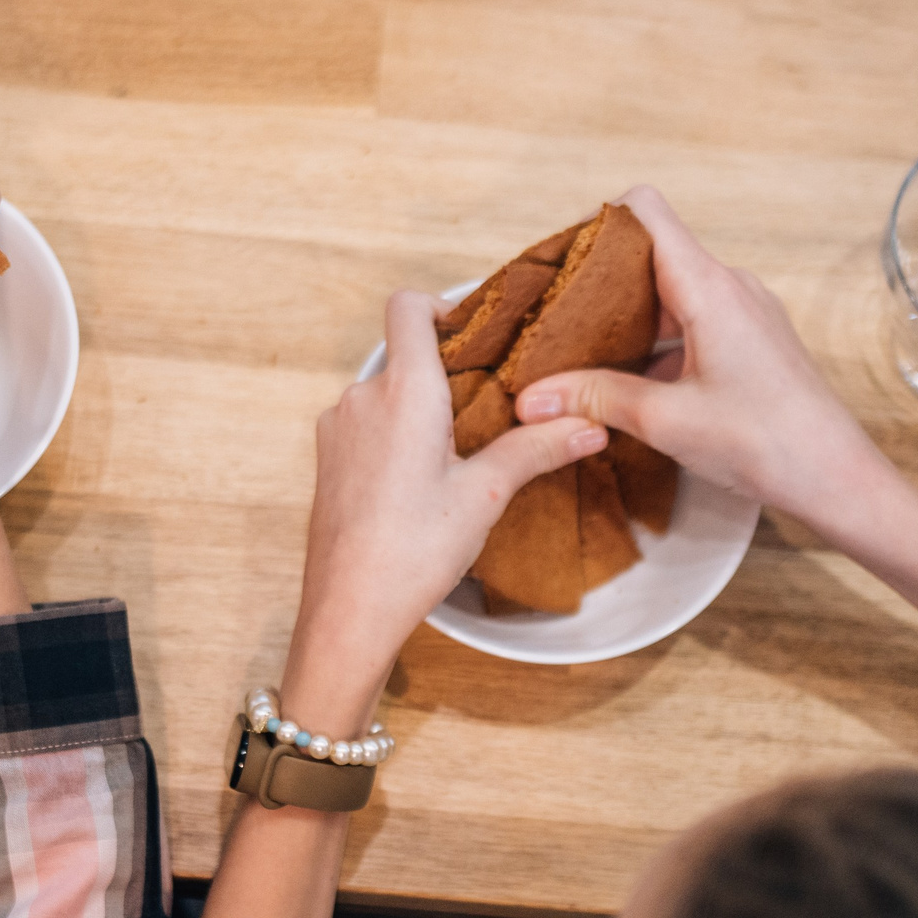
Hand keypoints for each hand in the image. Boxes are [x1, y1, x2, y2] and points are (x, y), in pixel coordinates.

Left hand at [285, 293, 601, 726]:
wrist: (348, 611)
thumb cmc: (412, 551)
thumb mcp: (486, 495)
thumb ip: (537, 449)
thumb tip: (589, 425)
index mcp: (403, 391)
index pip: (408, 306)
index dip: (441, 306)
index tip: (476, 333)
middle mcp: (362, 398)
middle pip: (403, 353)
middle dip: (445, 372)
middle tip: (489, 402)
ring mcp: (337, 430)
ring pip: (385, 395)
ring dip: (420, 409)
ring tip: (460, 449)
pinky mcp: (328, 462)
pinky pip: (366, 427)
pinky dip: (395, 437)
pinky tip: (423, 480)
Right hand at [514, 187, 898, 535]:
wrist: (838, 478)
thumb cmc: (766, 443)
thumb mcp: (666, 420)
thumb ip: (595, 398)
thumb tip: (531, 398)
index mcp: (709, 286)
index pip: (645, 210)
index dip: (597, 222)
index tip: (559, 263)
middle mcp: (729, 286)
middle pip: (651, 252)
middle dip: (600, 281)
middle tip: (553, 317)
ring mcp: (744, 312)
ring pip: (670, 292)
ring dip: (627, 317)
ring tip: (580, 354)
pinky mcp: (751, 341)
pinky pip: (692, 320)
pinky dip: (655, 341)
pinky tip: (627, 381)